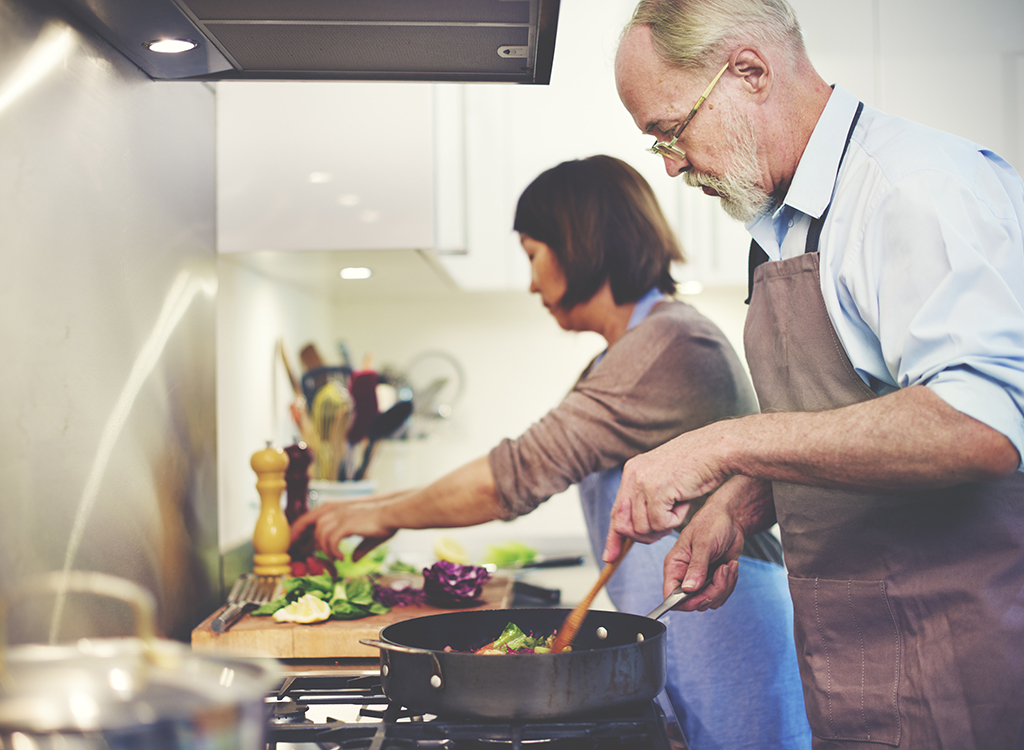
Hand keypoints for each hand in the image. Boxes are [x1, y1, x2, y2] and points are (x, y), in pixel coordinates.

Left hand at [289, 495, 402, 559]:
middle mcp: (336, 511)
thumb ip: (359, 548)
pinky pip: (331, 541)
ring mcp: (340, 516)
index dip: (300, 530)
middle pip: (310, 525)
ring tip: (335, 559)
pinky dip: (334, 552)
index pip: (311, 518)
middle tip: (301, 556)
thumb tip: (353, 559)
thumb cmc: (385, 523)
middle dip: (303, 540)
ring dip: (326, 550)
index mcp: (339, 511)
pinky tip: (342, 558)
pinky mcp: (345, 524)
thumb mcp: (369, 537)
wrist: (394, 514)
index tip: (294, 544)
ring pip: (321, 535)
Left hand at [603, 425, 730, 561]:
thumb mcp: (664, 477)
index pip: (616, 510)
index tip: (610, 556)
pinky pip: (660, 524)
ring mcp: (643, 482)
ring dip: (664, 525)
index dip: (613, 536)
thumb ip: (647, 495)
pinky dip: (675, 520)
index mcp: (632, 470)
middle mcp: (633, 475)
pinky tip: (685, 502)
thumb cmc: (698, 463)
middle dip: (643, 536)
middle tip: (666, 525)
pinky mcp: (657, 490)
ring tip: (679, 504)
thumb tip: (633, 525)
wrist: (717, 448)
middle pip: (623, 524)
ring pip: (642, 528)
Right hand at [660, 475, 772, 610]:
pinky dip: (730, 584)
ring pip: (710, 601)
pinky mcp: (714, 580)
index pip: (670, 594)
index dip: (686, 602)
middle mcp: (685, 575)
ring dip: (724, 586)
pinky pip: (721, 595)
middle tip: (722, 571)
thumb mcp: (703, 543)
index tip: (704, 595)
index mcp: (675, 565)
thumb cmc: (712, 523)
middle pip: (694, 602)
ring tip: (728, 566)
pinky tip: (731, 567)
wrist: (731, 520)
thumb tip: (688, 589)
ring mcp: (700, 579)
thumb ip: (696, 567)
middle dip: (713, 591)